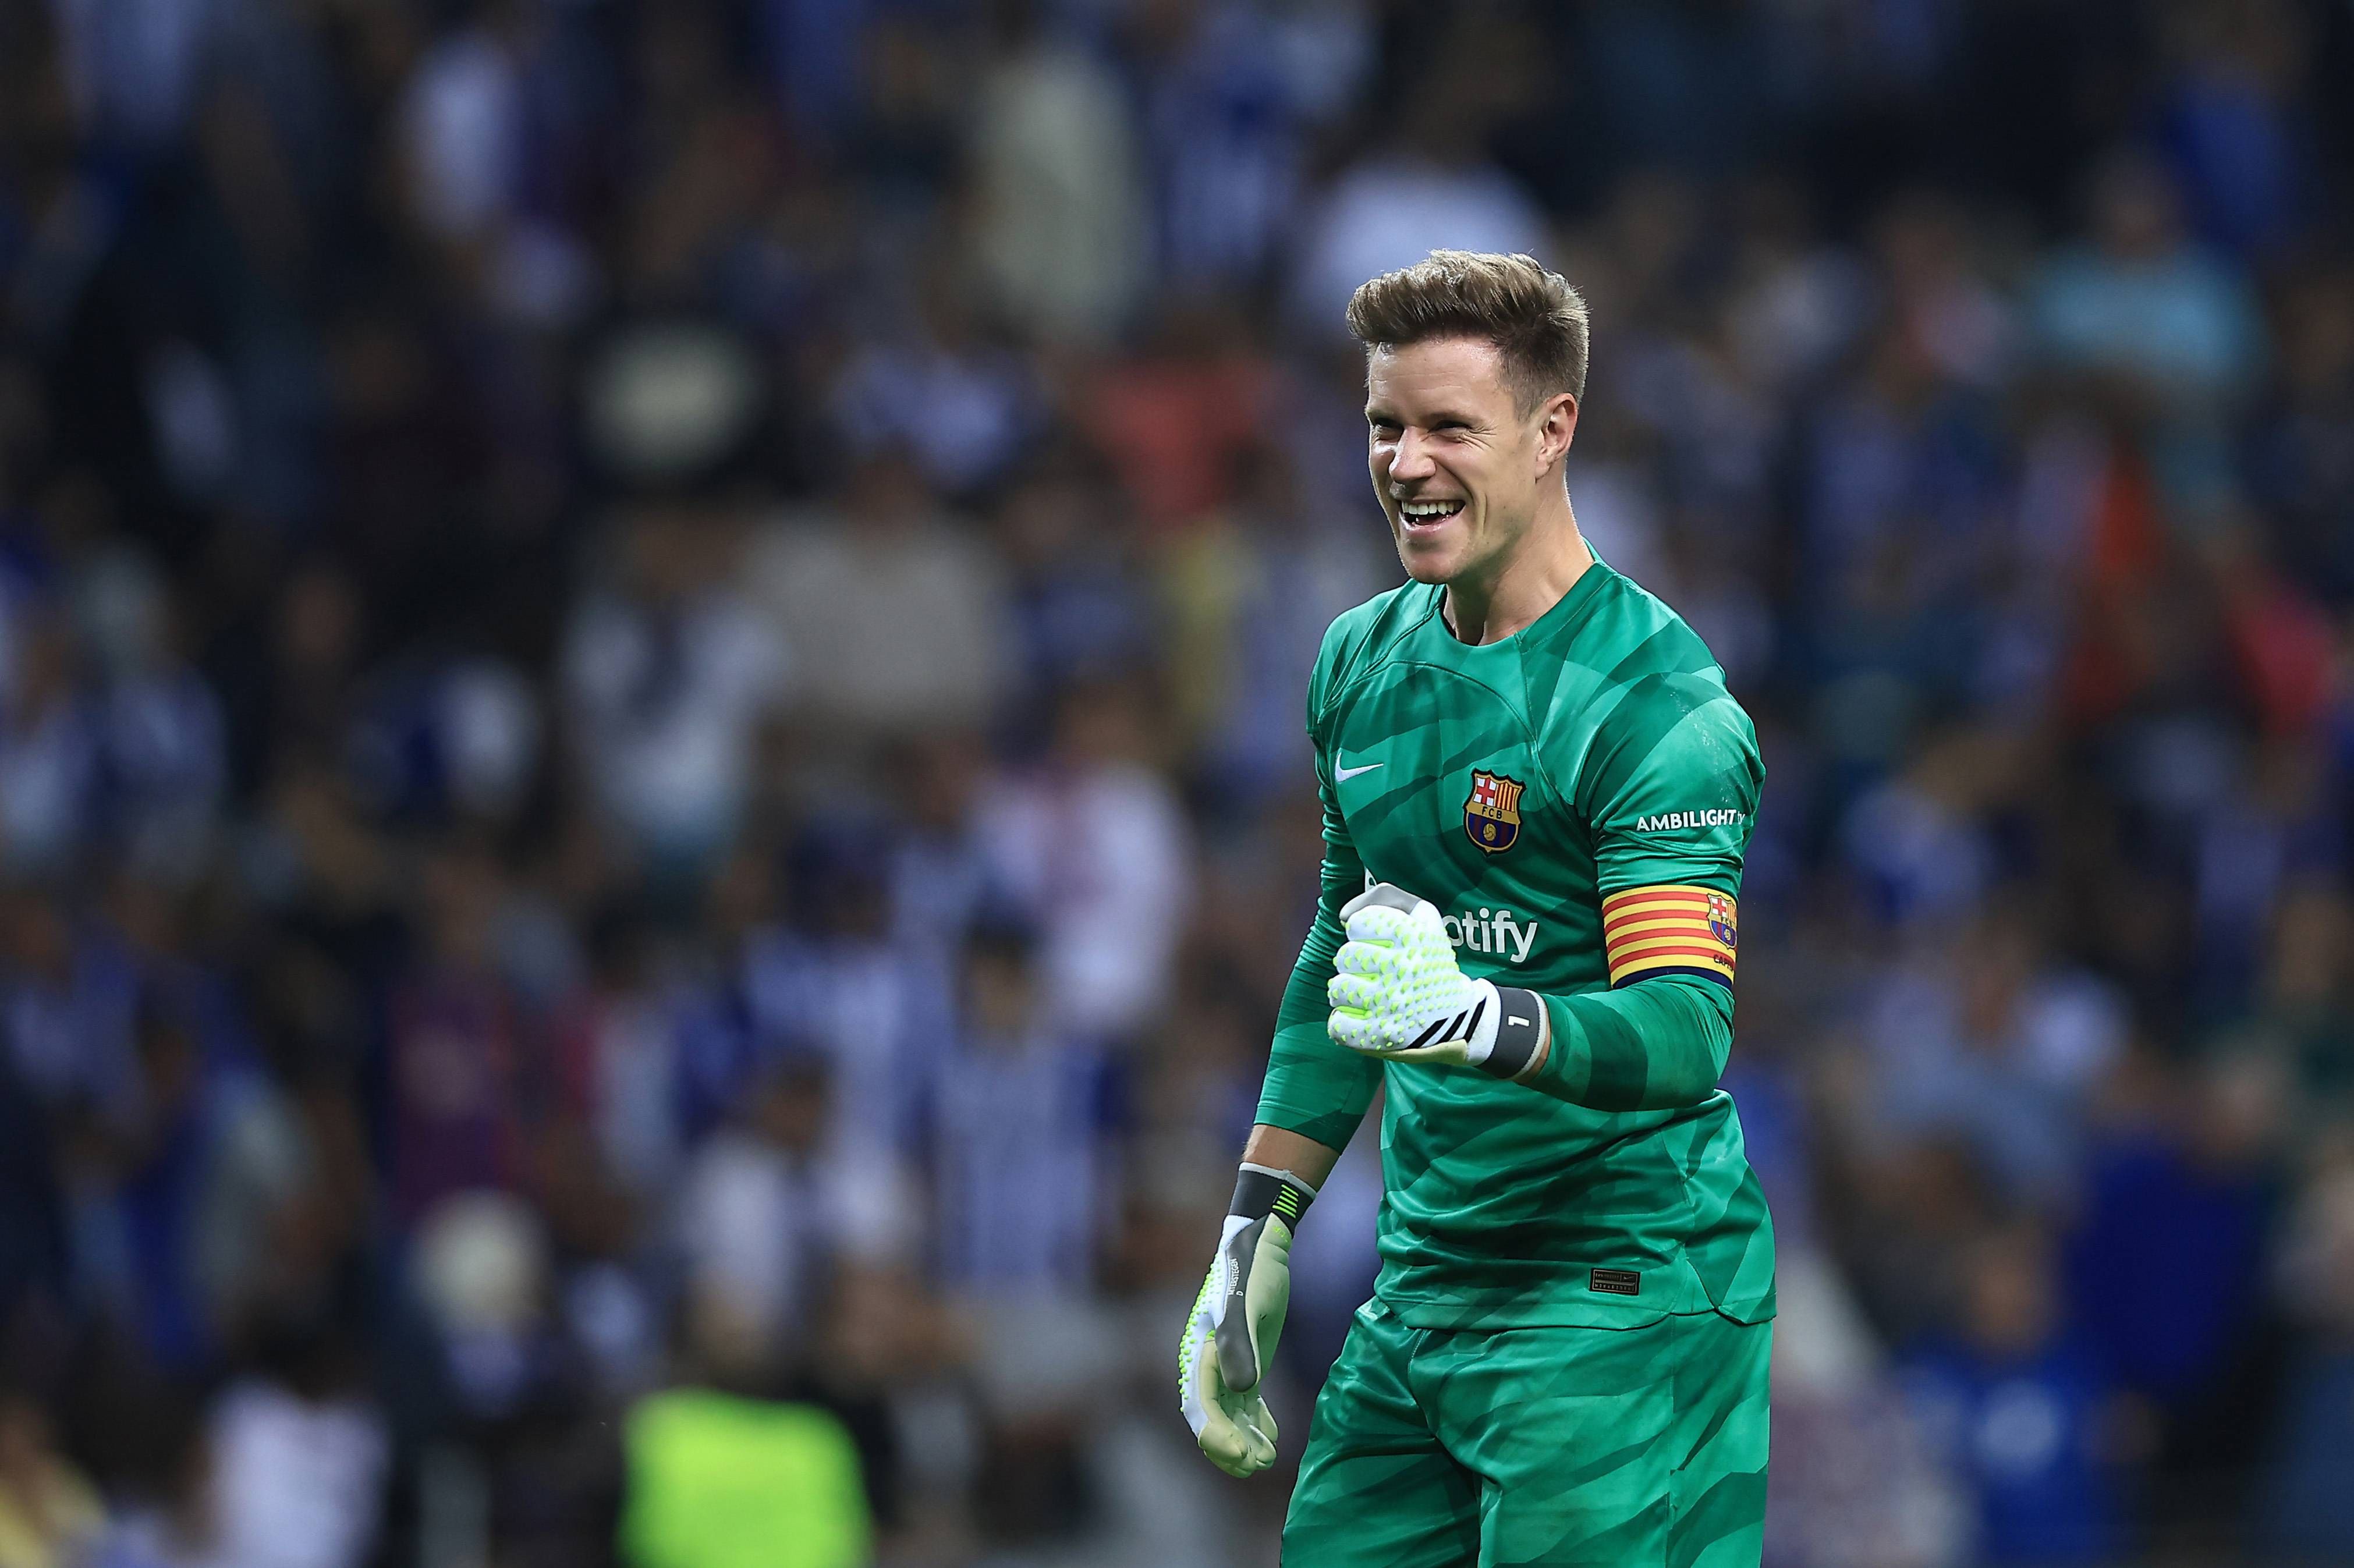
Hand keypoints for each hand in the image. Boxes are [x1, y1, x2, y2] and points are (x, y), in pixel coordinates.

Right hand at [1178, 1198, 1297, 1476]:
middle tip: (1256, 1465)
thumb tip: (1240, 1391)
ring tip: (1268, 1459)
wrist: (1261, 1244)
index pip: (1200, 1408)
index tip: (1243, 1456)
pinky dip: (1255, 1423)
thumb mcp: (1246, 1306)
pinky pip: (1245, 1403)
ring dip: (1244, 1440)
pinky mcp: (1246, 1361)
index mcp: (1199, 1353)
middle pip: (1210, 1418)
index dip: (1219, 1437)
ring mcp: (1226, 1363)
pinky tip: (1272, 1438)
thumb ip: (1240, 1346)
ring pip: (1228, 1415)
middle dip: (1229, 1447)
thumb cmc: (1251, 1271)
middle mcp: (1207, 1363)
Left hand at [1327, 884, 1548, 1075]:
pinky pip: (1338, 1026)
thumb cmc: (1432, 962)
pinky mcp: (1382, 1034)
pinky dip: (1342, 1024)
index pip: (1359, 924)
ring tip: (1366, 996)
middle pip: (1345, 956)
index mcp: (1412, 935)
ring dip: (1346, 993)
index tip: (1377, 943)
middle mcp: (1402, 967)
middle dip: (1353, 964)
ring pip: (1337, 989)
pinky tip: (1358, 1020)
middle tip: (1370, 972)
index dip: (1362, 932)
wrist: (1462, 1017)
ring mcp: (1391, 1003)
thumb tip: (1343, 916)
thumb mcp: (1424, 917)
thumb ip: (1385, 898)